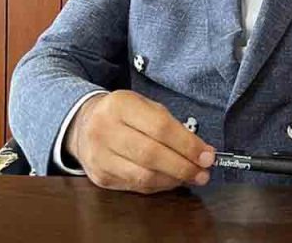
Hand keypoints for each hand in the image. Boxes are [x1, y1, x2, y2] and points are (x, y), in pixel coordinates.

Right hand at [66, 90, 215, 193]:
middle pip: (151, 155)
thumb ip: (172, 126)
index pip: (160, 128)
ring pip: (143, 176)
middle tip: (203, 172)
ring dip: (173, 180)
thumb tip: (202, 152)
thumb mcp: (145, 107)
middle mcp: (104, 130)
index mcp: (120, 104)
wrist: (84, 124)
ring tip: (190, 177)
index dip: (188, 145)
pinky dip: (158, 186)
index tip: (207, 155)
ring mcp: (99, 156)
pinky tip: (170, 180)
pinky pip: (135, 186)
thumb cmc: (123, 115)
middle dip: (183, 166)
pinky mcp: (99, 177)